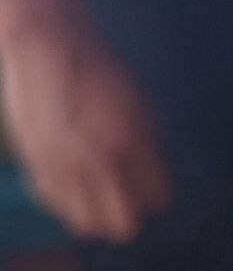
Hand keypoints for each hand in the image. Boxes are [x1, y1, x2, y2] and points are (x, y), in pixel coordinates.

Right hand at [1, 20, 169, 241]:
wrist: (47, 46)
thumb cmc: (101, 70)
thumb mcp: (140, 105)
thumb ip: (148, 146)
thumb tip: (153, 179)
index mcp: (131, 143)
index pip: (158, 199)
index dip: (157, 196)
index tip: (151, 187)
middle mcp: (96, 160)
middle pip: (124, 225)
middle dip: (130, 217)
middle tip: (127, 201)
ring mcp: (63, 164)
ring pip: (86, 224)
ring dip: (97, 217)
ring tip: (98, 199)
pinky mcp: (36, 162)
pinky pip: (55, 204)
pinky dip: (67, 202)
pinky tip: (72, 185)